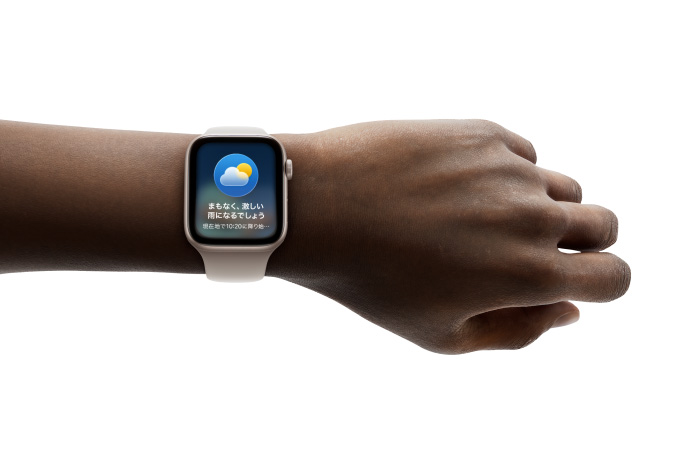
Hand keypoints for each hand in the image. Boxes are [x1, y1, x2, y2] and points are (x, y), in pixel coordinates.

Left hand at [269, 120, 630, 353]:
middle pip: (604, 224)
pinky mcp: (482, 133)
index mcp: (529, 275)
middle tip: (532, 250)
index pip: (615, 278)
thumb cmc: (372, 281)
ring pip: (564, 187)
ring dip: (543, 206)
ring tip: (484, 219)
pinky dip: (507, 175)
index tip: (570, 281)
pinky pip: (522, 156)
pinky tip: (458, 188)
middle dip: (583, 242)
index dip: (600, 283)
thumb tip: (567, 309)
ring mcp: (509, 168)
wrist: (318, 207)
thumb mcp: (442, 335)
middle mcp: (532, 216)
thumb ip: (519, 331)